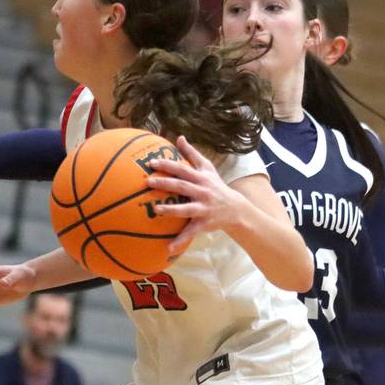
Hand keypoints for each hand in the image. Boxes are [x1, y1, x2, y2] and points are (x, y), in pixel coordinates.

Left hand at [145, 135, 245, 252]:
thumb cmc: (216, 186)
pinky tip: (168, 248)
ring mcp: (203, 208)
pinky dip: (180, 240)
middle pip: (182, 186)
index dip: (167, 165)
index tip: (151, 163)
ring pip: (186, 209)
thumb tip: (179, 137)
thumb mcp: (207, 168)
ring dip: (171, 210)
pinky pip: (191, 232)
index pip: (182, 169)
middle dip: (166, 184)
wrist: (235, 208)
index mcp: (201, 178)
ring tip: (156, 210)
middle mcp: (202, 191)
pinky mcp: (204, 222)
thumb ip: (192, 153)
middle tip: (148, 182)